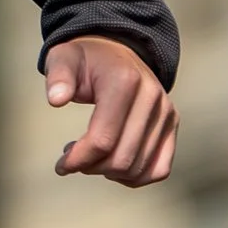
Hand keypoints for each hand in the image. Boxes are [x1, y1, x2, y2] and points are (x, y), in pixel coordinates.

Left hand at [45, 37, 175, 186]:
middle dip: (91, 168)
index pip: (102, 140)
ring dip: (109, 173)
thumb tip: (56, 99)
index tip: (62, 164)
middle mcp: (152, 98)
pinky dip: (134, 176)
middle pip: (121, 159)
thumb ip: (57, 76)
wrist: (115, 50)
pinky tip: (113, 166)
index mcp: (124, 81)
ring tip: (91, 158)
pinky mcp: (171, 124)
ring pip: (139, 168)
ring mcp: (166, 112)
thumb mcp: (63, 58)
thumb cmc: (86, 60)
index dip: (78, 160)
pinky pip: (159, 169)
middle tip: (74, 159)